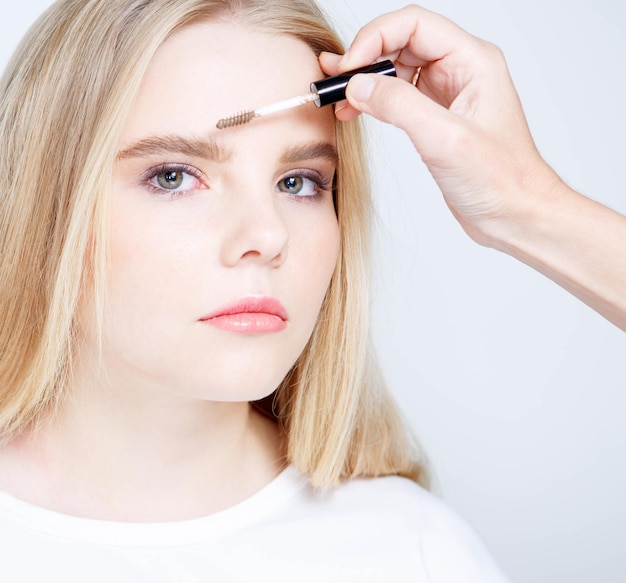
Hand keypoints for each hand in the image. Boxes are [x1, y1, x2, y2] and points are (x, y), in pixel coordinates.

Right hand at [320, 5, 625, 329]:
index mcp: (473, 62)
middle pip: (401, 42)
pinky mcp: (436, 118)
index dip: (375, 38)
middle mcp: (460, 70)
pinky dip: (374, 100)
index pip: (414, 25)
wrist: (515, 215)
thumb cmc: (502, 180)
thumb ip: (400, 107)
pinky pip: (399, 96)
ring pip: (397, 68)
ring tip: (338, 96)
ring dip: (366, 79)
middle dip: (365, 58)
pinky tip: (356, 111)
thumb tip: (359, 86)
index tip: (349, 68)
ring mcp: (448, 94)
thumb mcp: (447, 141)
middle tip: (335, 81)